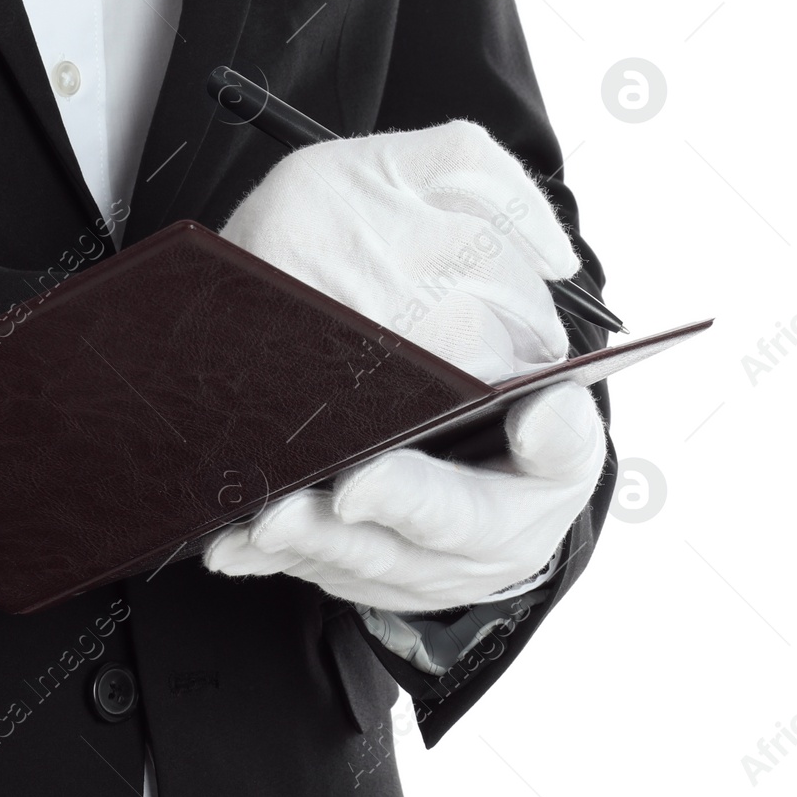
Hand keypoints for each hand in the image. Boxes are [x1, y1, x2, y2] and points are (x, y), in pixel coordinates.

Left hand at [203, 381, 605, 610]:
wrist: (520, 492)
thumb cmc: (533, 443)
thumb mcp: (565, 432)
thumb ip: (558, 427)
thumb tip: (546, 410)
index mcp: (515, 516)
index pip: (459, 512)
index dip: (406, 500)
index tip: (355, 486)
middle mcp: (463, 560)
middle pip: (385, 549)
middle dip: (323, 531)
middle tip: (272, 514)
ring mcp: (411, 577)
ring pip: (341, 566)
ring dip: (287, 548)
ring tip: (240, 530)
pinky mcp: (370, 579)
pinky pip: (313, 571)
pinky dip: (268, 559)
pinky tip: (229, 546)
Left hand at [211, 119, 604, 609]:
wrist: (460, 457)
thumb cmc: (460, 354)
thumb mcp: (493, 266)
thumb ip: (508, 220)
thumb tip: (546, 251)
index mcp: (551, 451)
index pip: (567, 446)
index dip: (553, 438)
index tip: (529, 418)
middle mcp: (502, 517)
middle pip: (463, 523)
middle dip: (406, 502)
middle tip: (357, 485)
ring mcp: (433, 560)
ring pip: (376, 560)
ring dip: (321, 542)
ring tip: (271, 516)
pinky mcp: (367, 575)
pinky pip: (311, 575)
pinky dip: (268, 562)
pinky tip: (229, 545)